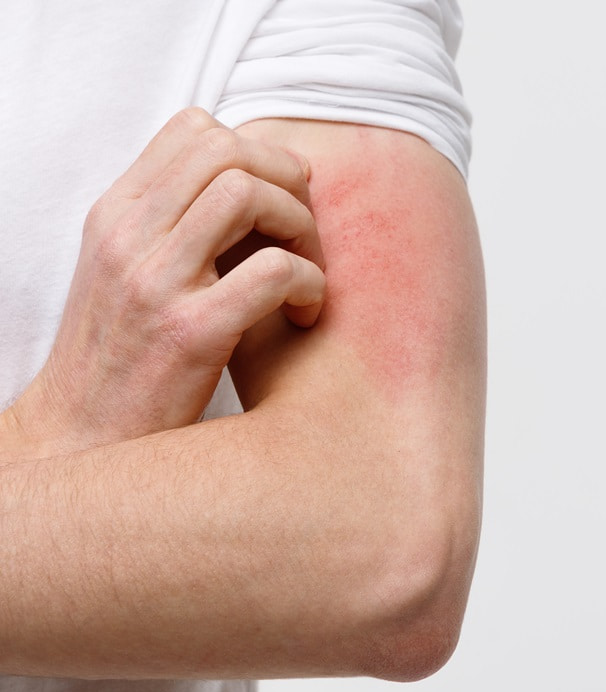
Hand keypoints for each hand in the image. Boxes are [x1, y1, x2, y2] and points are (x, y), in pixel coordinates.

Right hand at [4, 107, 326, 456]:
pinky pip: (273, 271)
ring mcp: (155, 282)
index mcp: (116, 214)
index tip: (280, 197)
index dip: (256, 151)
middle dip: (288, 181)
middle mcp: (128, 236)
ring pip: (248, 195)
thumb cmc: (124, 357)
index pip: (194, 129)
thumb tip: (252, 183)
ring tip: (306, 272)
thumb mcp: (130, 273)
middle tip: (304, 232)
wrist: (85, 436)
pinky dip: (309, 284)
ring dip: (301, 228)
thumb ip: (174, 224)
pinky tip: (305, 314)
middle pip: (227, 150)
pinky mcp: (190, 332)